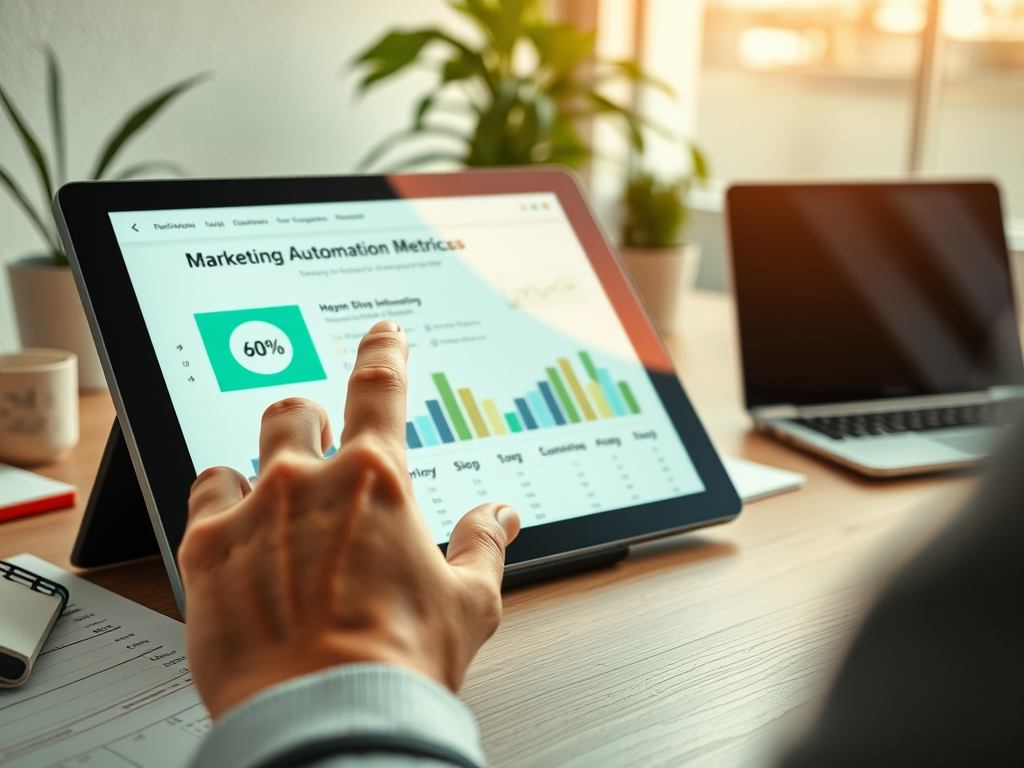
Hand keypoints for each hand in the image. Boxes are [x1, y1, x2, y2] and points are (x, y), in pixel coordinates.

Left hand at [179, 321, 520, 719]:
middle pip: (296, 412)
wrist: (326, 715)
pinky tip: (230, 529)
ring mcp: (253, 510)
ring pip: (243, 450)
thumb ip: (485, 544)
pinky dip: (217, 503)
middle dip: (309, 422)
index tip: (382, 333)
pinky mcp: (205, 549)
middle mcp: (310, 481)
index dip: (383, 349)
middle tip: (318, 448)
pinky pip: (201, 494)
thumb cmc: (398, 660)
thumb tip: (502, 514)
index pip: (380, 386)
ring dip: (259, 463)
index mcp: (378, 481)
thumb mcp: (469, 601)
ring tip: (269, 496)